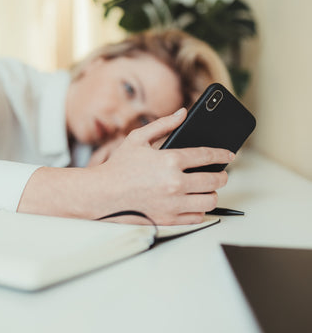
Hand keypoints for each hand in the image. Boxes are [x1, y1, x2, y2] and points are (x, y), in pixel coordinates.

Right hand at [91, 108, 232, 224]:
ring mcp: (173, 204)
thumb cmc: (118, 167)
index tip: (230, 155)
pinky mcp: (169, 219)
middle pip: (215, 180)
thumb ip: (163, 124)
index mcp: (170, 160)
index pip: (208, 156)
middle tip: (220, 174)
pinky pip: (197, 217)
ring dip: (212, 193)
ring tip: (207, 189)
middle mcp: (175, 183)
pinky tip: (195, 203)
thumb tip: (183, 113)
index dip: (223, 154)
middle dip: (222, 175)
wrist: (102, 195)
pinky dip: (200, 210)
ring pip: (210, 200)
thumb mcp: (138, 138)